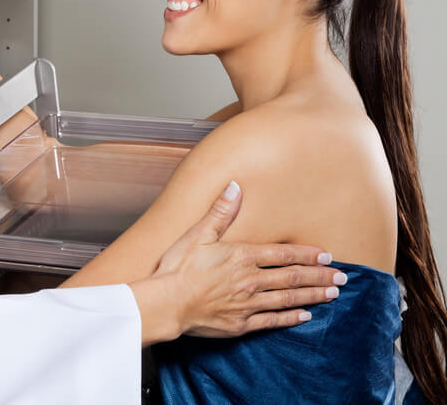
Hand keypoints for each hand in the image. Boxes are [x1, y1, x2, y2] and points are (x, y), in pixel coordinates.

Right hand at [129, 181, 343, 344]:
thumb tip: (234, 186)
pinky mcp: (241, 323)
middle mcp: (250, 279)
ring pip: (288, 299)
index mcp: (242, 256)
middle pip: (292, 277)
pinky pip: (272, 320)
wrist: (166, 303)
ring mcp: (248, 303)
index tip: (327, 256)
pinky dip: (290, 318)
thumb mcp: (197, 234)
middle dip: (319, 277)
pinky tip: (304, 316)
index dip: (307, 255)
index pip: (283, 254)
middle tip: (342, 278)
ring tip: (332, 295)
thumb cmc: (178, 267)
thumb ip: (220, 212)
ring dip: (312, 296)